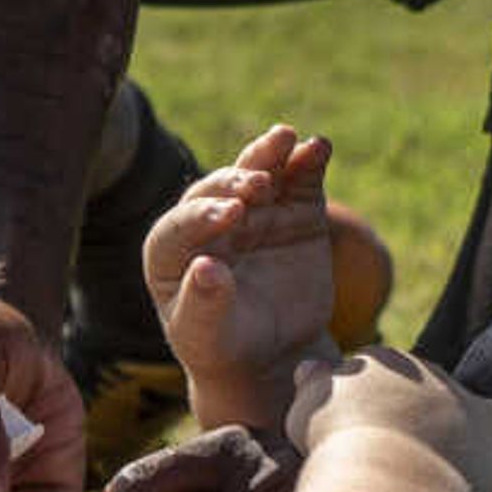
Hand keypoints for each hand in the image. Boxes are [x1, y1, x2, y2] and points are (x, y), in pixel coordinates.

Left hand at [144, 125, 346, 421]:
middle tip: (256, 185)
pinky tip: (320, 146)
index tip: (230, 215)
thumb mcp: (207, 336)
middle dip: (235, 181)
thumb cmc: (224, 345)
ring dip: (270, 152)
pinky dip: (309, 161)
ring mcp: (255, 211)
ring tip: (287, 138)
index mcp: (171, 249)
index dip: (202, 216)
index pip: (179, 225)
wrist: (273, 353)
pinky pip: (300, 179)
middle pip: (217, 188)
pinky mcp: (295, 210)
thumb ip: (203, 304)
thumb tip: (206, 268)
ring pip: (258, 171)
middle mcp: (210, 220)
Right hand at [284, 349, 491, 491]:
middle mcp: (453, 393)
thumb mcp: (313, 402)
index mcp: (405, 369)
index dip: (414, 399)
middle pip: (479, 403)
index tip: (410, 415)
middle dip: (486, 416)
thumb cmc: (337, 441)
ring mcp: (488, 434)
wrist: (384, 474)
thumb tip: (310, 369)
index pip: (415, 379)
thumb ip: (316, 384)